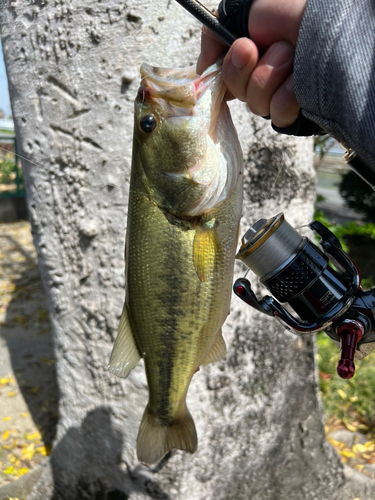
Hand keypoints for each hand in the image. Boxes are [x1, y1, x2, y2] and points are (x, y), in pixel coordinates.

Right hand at [196, 0, 306, 127]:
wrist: (330, 30)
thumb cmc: (295, 10)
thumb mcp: (246, 11)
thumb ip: (214, 34)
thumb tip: (202, 68)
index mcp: (252, 56)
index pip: (224, 76)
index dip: (227, 70)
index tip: (241, 51)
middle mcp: (264, 76)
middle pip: (236, 91)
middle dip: (246, 69)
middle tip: (264, 48)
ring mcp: (279, 96)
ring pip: (255, 104)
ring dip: (270, 76)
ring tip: (292, 56)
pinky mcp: (296, 113)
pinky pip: (277, 115)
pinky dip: (287, 96)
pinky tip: (300, 81)